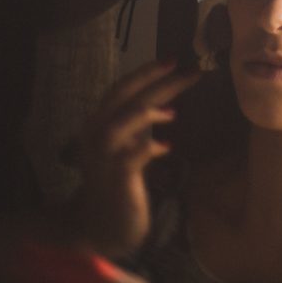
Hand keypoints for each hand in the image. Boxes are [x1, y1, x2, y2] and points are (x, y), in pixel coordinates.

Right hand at [72, 61, 201, 257]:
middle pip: (122, 98)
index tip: (174, 60)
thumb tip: (165, 100)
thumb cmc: (116, 180)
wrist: (99, 222)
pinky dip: (150, 148)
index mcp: (98, 123)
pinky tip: (166, 148)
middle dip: (153, 80)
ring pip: (120, 124)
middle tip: (185, 69)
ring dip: (147, 113)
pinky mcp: (116, 178)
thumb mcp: (125, 145)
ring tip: (173, 113)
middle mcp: (95, 135)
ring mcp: (103, 156)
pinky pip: (132, 157)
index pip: (121, 89)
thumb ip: (138, 123)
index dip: (145, 73)